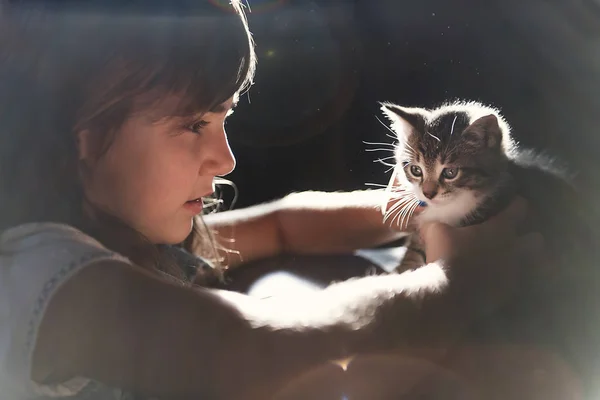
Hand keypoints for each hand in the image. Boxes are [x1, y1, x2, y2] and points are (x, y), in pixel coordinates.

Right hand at [419, 197, 543, 315]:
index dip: (516, 204)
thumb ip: (438, 222)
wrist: (448, 294)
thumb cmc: (445, 255)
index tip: (511, 203)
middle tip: (513, 237)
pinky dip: (508, 281)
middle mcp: (514, 249)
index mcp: (500, 229)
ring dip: (523, 261)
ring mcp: (514, 273)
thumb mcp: (435, 231)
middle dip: (528, 237)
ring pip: (532, 265)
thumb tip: (428, 218)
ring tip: (507, 262)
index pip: (520, 208)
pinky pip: (515, 284)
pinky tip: (494, 281)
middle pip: (536, 239)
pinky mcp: (508, 293)